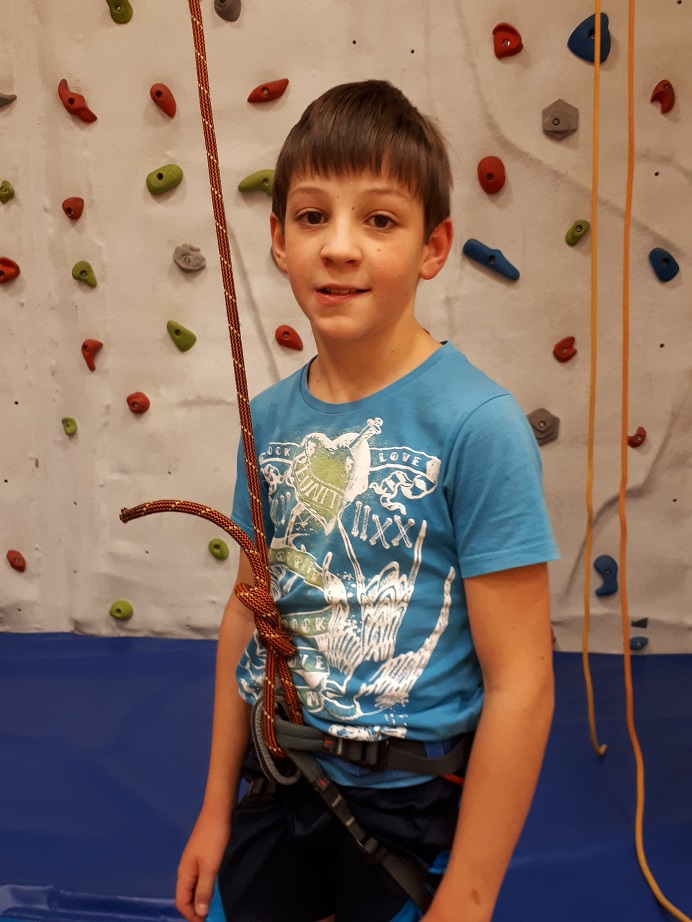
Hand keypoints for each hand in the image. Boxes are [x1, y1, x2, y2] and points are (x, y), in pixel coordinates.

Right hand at [175, 807, 230, 921]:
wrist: (219, 810)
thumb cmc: (214, 838)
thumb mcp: (210, 866)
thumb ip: (204, 889)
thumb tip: (199, 911)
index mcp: (184, 873)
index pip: (181, 902)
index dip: (191, 915)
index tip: (206, 921)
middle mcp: (186, 868)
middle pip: (187, 896)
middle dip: (196, 909)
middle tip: (212, 916)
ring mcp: (195, 861)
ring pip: (195, 886)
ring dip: (203, 898)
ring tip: (216, 905)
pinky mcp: (204, 855)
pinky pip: (202, 877)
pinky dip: (207, 887)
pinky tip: (218, 888)